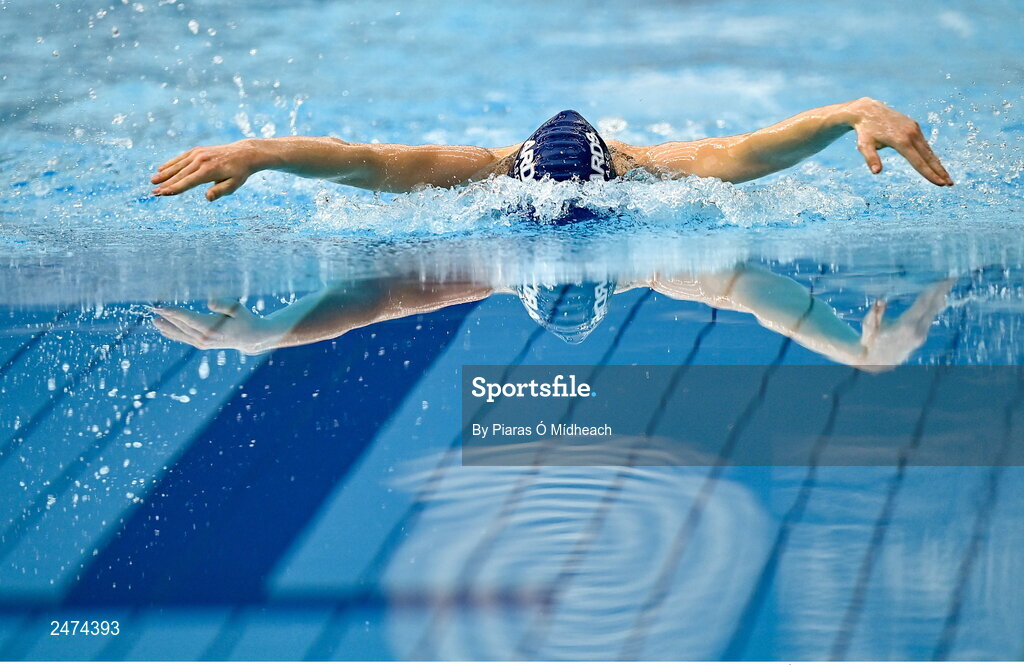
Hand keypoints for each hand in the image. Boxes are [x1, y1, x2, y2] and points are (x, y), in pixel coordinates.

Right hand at [150, 139, 271, 200]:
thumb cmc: (239, 173)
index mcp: (209, 170)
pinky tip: (161, 169)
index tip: (162, 193)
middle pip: (180, 174)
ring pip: (178, 165)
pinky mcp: (197, 151)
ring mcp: (198, 154)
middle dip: (165, 183)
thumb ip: (220, 191)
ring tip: (153, 181)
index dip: (174, 188)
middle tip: (153, 192)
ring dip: (164, 173)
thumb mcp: (234, 184)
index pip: (188, 182)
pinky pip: (181, 158)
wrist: (244, 153)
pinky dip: (171, 163)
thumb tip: (207, 198)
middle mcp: (201, 160)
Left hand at [151, 299, 279, 352]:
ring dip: (167, 327)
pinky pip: (185, 339)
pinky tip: (164, 331)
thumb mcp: (238, 308)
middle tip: (153, 310)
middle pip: (181, 326)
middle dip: (167, 318)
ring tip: (154, 320)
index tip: (161, 307)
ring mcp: (203, 343)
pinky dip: (174, 334)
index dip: (173, 312)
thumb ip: (224, 304)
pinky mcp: (202, 344)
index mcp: (212, 328)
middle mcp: (205, 338)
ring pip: (181, 334)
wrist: (251, 337)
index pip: (188, 319)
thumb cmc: (244, 319)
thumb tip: (209, 302)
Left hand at [847, 97, 952, 185]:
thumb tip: (876, 172)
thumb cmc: (865, 131)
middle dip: (939, 171)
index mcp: (901, 141)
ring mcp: (914, 129)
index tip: (940, 184)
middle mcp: (911, 134)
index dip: (929, 174)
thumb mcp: (864, 145)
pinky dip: (930, 155)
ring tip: (946, 177)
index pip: (918, 162)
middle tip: (950, 184)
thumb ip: (871, 158)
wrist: (868, 110)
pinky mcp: (914, 126)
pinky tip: (935, 164)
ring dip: (937, 164)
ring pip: (928, 150)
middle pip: (928, 157)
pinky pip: (924, 144)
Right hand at [855, 278, 953, 370]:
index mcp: (906, 326)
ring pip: (934, 312)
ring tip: (948, 285)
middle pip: (933, 307)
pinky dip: (936, 306)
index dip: (934, 291)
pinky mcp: (921, 337)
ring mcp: (921, 335)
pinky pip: (931, 317)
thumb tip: (880, 301)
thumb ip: (875, 313)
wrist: (875, 361)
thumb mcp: (868, 326)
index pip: (924, 304)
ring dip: (940, 298)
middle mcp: (918, 331)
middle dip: (942, 291)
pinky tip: (939, 298)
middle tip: (951, 278)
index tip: (941, 280)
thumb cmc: (869, 340)